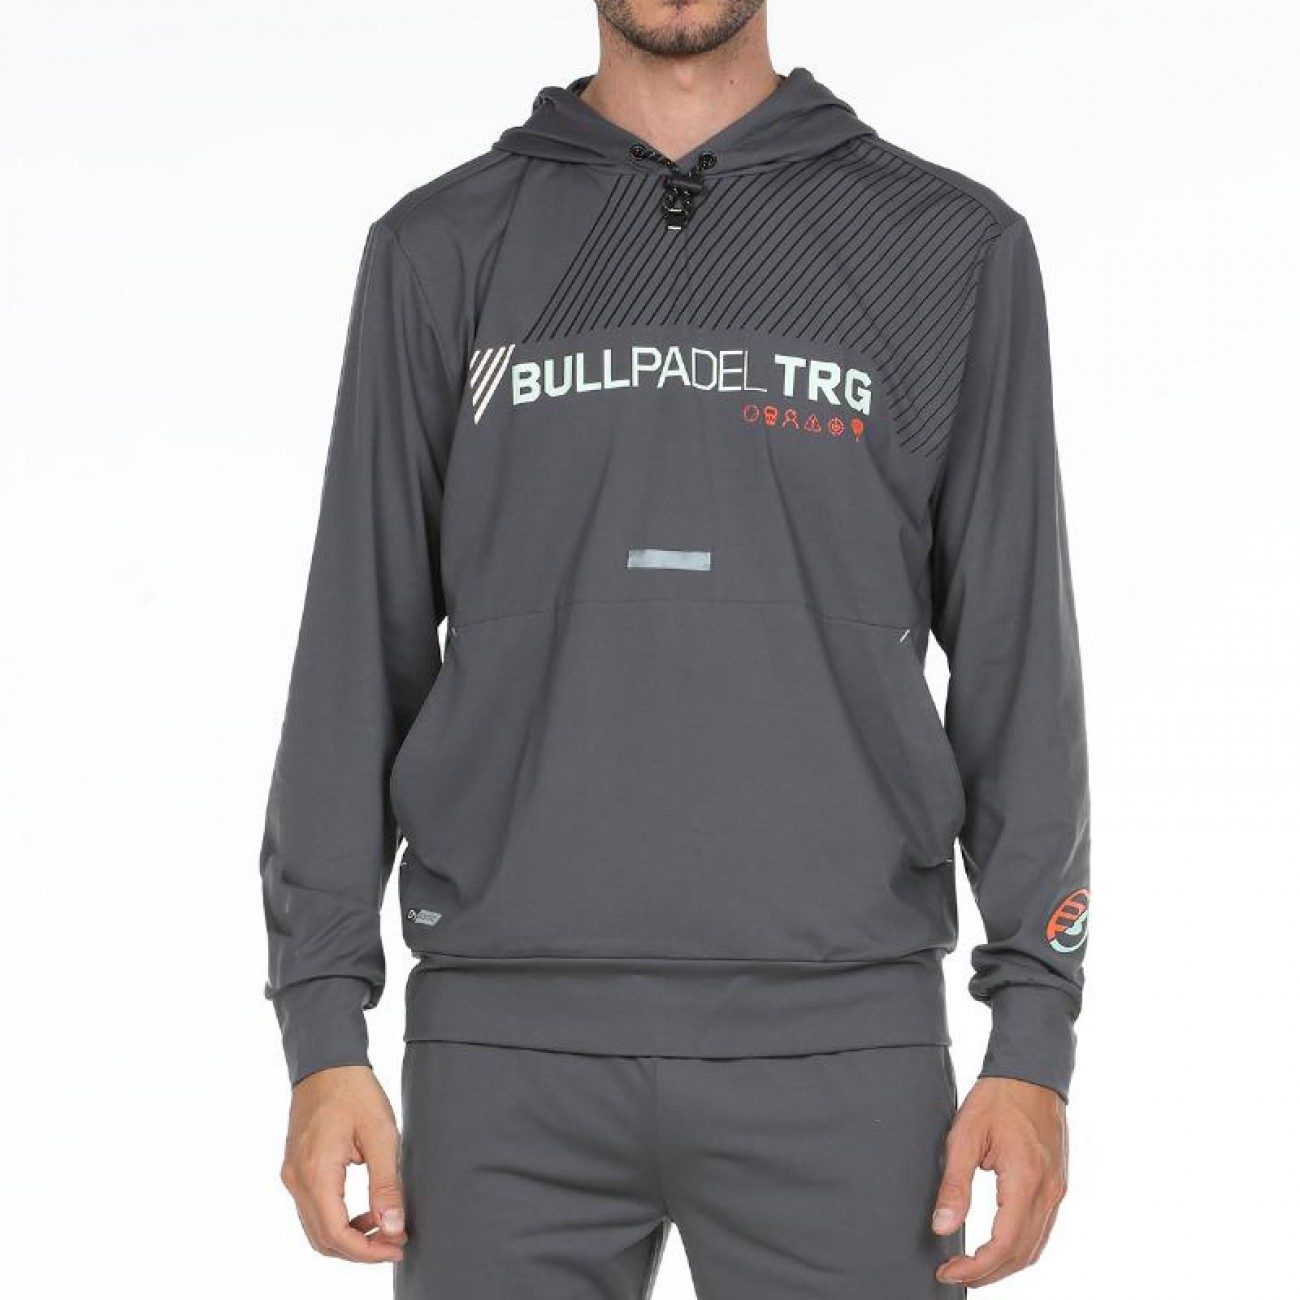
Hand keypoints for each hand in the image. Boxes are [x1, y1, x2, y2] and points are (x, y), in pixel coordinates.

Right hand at [280, 1064, 407, 1262]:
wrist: (327, 1061)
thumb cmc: (355, 1091)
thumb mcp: (381, 1135)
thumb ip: (386, 1184)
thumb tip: (393, 1227)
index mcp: (315, 1172)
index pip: (336, 1234)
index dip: (368, 1251)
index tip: (398, 1247)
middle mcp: (296, 1180)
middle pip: (323, 1239)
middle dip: (360, 1249)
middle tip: (396, 1241)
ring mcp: (292, 1175)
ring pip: (316, 1228)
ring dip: (349, 1237)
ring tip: (385, 1227)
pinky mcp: (295, 1169)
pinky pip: (313, 1210)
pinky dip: (337, 1220)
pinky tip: (365, 1211)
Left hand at [930, 1075, 1067, 1287]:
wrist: (1032, 1072)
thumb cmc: (997, 1098)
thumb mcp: (964, 1135)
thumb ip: (954, 1185)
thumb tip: (942, 1227)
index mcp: (1025, 1180)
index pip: (1004, 1245)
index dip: (976, 1268)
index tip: (949, 1271)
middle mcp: (1049, 1192)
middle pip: (1022, 1254)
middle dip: (988, 1273)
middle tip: (955, 1273)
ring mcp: (1058, 1190)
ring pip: (1035, 1247)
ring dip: (1005, 1265)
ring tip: (971, 1267)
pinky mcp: (1058, 1186)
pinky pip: (1042, 1230)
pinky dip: (1020, 1248)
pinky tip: (997, 1248)